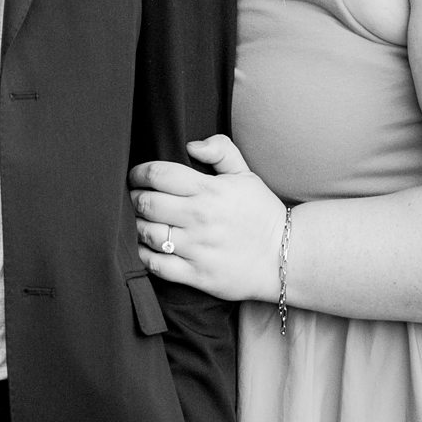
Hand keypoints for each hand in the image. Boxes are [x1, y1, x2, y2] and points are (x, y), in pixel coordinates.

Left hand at [129, 135, 286, 302]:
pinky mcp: (197, 275)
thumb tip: (191, 145)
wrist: (286, 258)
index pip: (158, 174)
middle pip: (146, 203)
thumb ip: (220, 150)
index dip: (139, 173)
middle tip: (137, 199)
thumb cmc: (262, 213)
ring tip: (144, 222)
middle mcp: (199, 218)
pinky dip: (145, 254)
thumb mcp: (246, 174)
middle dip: (135, 198)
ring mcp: (197, 248)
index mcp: (209, 190)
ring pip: (147, 233)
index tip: (136, 176)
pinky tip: (150, 247)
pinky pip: (156, 265)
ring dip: (139, 226)